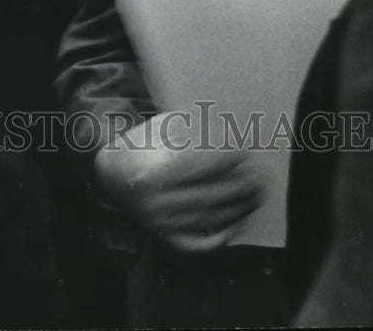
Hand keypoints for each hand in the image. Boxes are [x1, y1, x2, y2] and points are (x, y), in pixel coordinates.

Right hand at [94, 112, 264, 251]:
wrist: (110, 175)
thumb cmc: (141, 145)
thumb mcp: (161, 128)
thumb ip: (193, 131)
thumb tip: (232, 137)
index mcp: (155, 169)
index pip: (203, 165)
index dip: (229, 159)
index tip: (248, 152)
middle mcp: (158, 200)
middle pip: (212, 194)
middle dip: (241, 185)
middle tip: (262, 176)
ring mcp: (161, 223)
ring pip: (210, 218)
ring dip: (239, 208)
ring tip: (257, 196)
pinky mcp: (164, 237)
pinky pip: (198, 243)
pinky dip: (219, 237)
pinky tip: (236, 223)